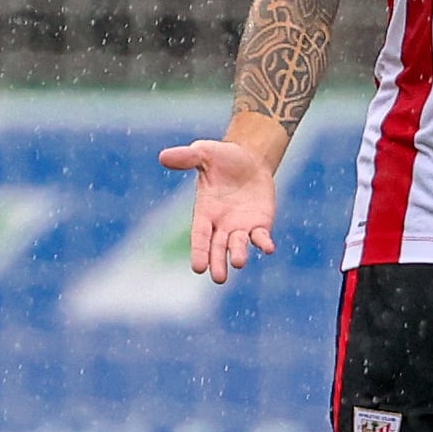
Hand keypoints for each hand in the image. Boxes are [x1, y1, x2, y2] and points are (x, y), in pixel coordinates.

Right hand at [157, 131, 279, 283]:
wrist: (250, 159)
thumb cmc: (222, 157)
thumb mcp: (204, 153)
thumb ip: (187, 157)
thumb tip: (163, 156)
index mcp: (204, 212)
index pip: (199, 236)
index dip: (199, 251)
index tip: (198, 268)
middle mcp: (221, 225)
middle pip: (217, 248)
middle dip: (218, 262)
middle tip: (219, 278)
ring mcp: (241, 227)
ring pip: (238, 245)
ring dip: (238, 254)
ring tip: (238, 262)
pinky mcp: (260, 224)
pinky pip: (261, 237)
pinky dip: (264, 243)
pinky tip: (268, 248)